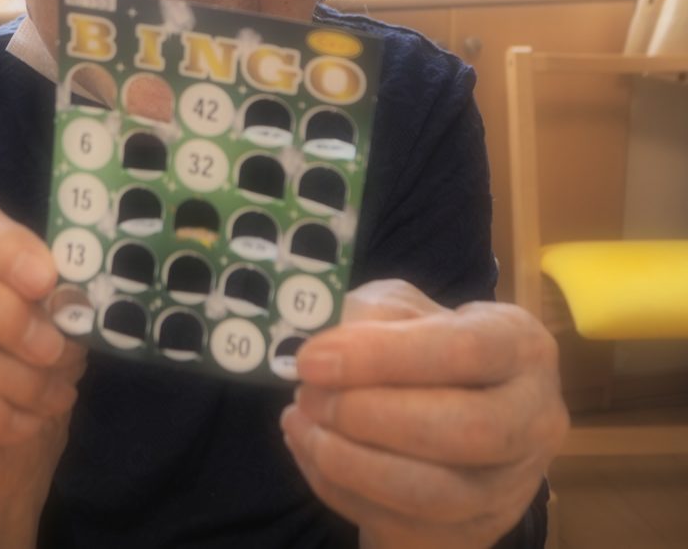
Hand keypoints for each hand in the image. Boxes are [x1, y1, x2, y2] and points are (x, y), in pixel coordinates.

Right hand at [0, 193, 86, 548]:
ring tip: (54, 394)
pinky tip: (25, 423)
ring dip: (10, 374)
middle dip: (4, 313)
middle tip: (54, 348)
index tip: (48, 279)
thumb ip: (58, 301)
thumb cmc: (27, 366)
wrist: (1, 455)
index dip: (2, 242)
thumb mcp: (54, 325)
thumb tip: (73, 298)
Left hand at [280, 279, 567, 548]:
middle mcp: (534, 419)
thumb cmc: (420, 343)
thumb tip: (323, 350)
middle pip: (464, 431)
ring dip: (347, 461)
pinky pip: (404, 528)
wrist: (444, 404)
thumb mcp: (399, 307)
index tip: (313, 359)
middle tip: (307, 395)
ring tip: (299, 422)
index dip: (383, 356)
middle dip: (367, 415)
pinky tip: (310, 450)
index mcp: (521, 345)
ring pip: (433, 494)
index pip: (466, 349)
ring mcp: (510, 487)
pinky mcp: (474, 535)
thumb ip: (367, 317)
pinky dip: (340, 490)